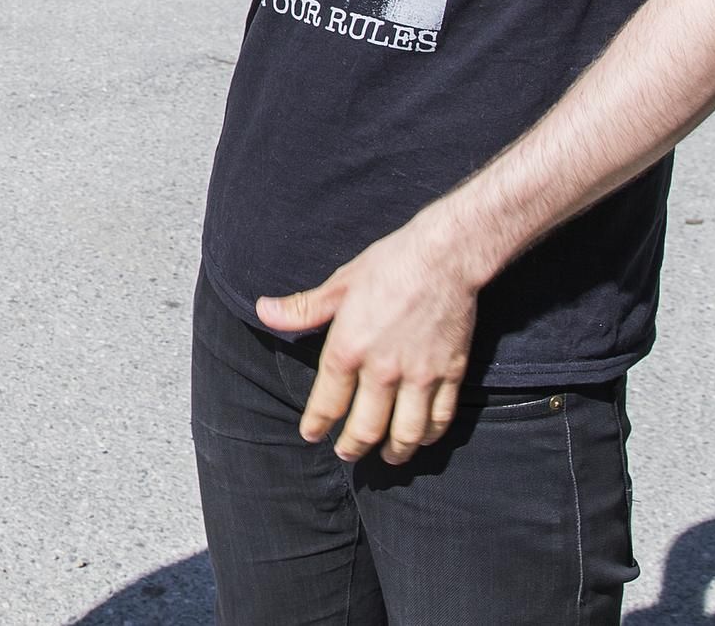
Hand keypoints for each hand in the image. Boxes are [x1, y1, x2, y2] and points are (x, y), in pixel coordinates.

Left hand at [257, 221, 479, 465]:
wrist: (444, 256)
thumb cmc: (389, 264)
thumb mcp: (340, 282)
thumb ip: (303, 308)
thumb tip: (263, 311)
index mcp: (349, 347)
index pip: (328, 401)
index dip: (318, 423)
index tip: (312, 435)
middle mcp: (383, 369)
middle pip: (366, 427)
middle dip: (353, 447)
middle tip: (346, 454)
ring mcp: (420, 375)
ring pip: (406, 432)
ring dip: (394, 452)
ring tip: (386, 458)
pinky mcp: (451, 373)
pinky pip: (440, 417)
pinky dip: (430, 435)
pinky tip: (421, 438)